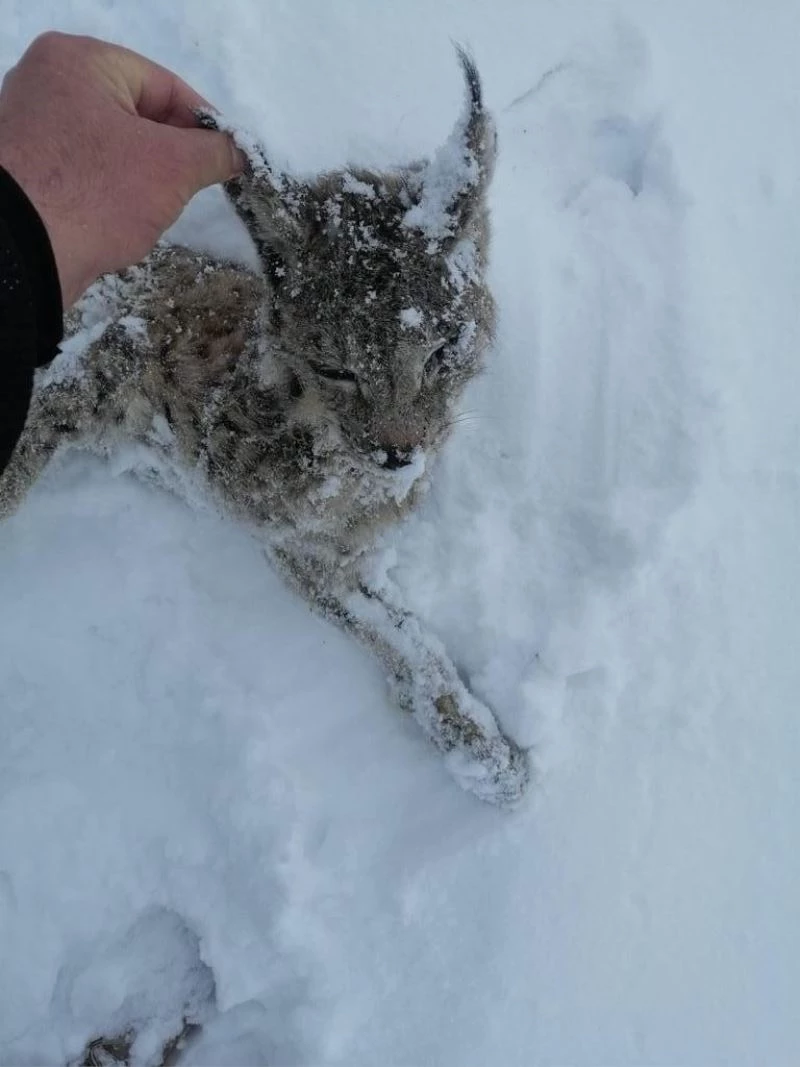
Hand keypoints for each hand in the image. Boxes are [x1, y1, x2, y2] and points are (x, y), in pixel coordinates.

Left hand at [0, 32, 242, 306]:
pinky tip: (122, 219)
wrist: (23, 253)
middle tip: (194, 187)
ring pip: (115, 147)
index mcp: (78, 60)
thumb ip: (215, 151)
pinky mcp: (30, 171)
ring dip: (144, 179)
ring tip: (154, 208)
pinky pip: (89, 172)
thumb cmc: (97, 194)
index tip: (231, 158)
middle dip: (171, 154)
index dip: (205, 124)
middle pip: (138, 115)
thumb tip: (240, 151)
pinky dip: (114, 193)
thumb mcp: (172, 167)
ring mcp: (34, 128)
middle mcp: (48, 83)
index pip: (164, 85)